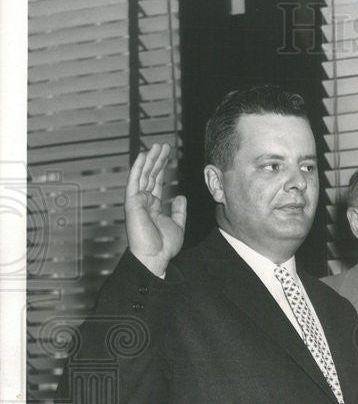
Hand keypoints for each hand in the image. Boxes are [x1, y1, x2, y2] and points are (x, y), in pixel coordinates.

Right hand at [125, 142, 186, 276]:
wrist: (155, 258)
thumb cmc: (164, 246)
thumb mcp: (177, 225)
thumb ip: (179, 210)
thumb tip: (181, 196)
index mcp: (153, 206)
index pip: (157, 182)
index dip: (162, 167)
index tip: (167, 154)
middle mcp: (143, 201)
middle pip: (150, 175)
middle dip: (157, 160)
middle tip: (163, 145)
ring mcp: (137, 202)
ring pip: (143, 175)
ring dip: (149, 160)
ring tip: (156, 146)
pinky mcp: (132, 203)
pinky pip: (134, 182)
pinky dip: (138, 168)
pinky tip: (143, 156)